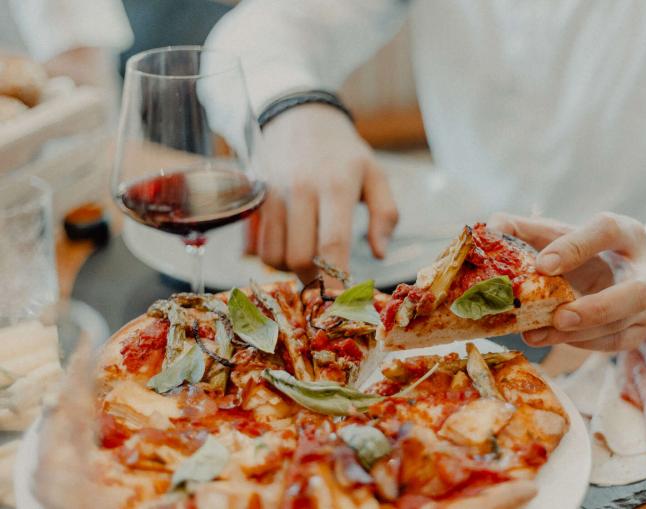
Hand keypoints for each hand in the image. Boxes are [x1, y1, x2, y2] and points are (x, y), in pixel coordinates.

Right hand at [251, 104, 397, 280]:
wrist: (299, 116)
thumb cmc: (343, 152)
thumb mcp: (375, 174)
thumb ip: (385, 214)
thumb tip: (380, 254)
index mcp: (336, 185)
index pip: (332, 242)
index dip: (336, 278)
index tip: (343, 300)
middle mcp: (300, 190)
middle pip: (299, 257)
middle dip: (314, 278)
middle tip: (328, 278)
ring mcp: (272, 194)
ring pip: (274, 256)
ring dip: (291, 269)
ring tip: (309, 260)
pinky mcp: (254, 199)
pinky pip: (258, 245)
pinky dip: (272, 256)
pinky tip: (289, 246)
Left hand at [489, 212, 645, 350]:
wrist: (621, 272)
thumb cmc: (581, 250)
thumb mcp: (557, 232)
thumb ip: (523, 229)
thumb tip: (492, 229)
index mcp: (625, 233)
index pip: (607, 231)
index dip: (575, 247)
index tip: (541, 265)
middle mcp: (645, 268)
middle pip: (635, 291)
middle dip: (597, 308)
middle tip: (558, 316)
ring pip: (621, 324)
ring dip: (578, 333)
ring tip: (537, 333)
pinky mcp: (639, 331)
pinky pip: (613, 343)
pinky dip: (580, 343)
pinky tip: (551, 337)